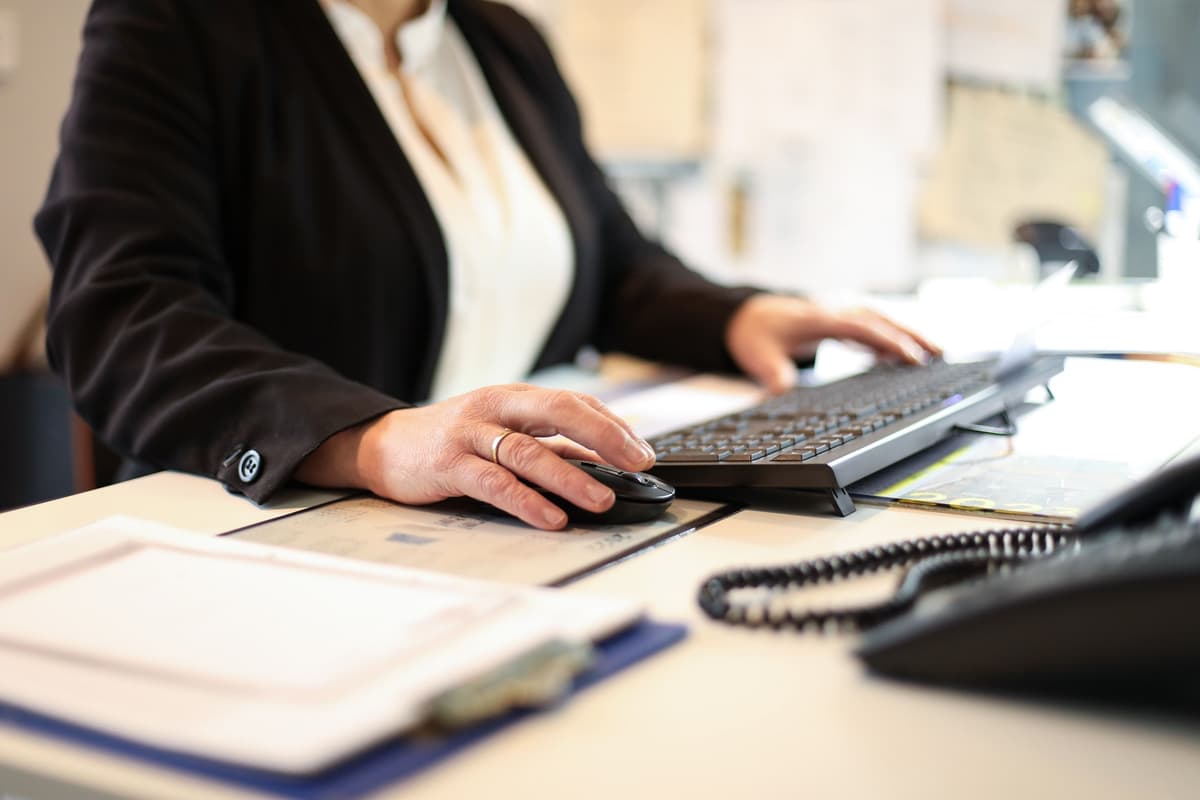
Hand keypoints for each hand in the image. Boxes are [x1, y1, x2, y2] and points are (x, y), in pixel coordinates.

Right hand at [295, 384, 655, 529]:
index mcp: (514, 398)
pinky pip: (494, 483)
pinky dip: (526, 501)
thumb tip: (602, 461)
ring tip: (602, 500)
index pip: (574, 403)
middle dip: (605, 437)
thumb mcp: (501, 433)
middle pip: (559, 412)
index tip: (643, 453)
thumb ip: (547, 445)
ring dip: (570, 477)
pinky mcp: (447, 464)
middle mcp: (494, 408)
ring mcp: (469, 434)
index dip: (613, 426)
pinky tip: (551, 518)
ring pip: (528, 451)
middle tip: (638, 465)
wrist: (383, 445)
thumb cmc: (451, 441)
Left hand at [725, 294, 941, 393]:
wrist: (743, 314)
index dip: (888, 342)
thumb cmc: (753, 333)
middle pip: (880, 320)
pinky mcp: (838, 320)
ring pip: (880, 320)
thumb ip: (774, 376)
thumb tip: (783, 394)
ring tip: (935, 353)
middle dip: (910, 336)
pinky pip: (870, 326)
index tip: (911, 357)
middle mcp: (833, 311)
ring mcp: (838, 313)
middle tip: (939, 354)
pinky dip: (890, 338)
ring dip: (907, 334)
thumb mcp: (758, 358)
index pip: (861, 328)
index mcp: (818, 318)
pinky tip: (904, 355)